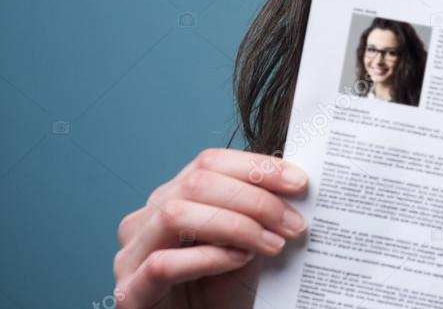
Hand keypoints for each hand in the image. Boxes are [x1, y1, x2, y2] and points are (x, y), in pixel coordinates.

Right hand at [113, 148, 308, 308]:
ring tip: (273, 244)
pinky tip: (240, 261)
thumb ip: (258, 213)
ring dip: (235, 225)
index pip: (209, 162)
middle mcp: (145, 219)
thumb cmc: (222, 294)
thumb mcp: (247, 245)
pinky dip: (209, 258)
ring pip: (176, 215)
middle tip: (293, 223)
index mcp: (171, 198)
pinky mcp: (130, 292)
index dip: (256, 167)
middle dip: (254, 199)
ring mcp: (131, 255)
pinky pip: (163, 264)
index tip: (299, 182)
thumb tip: (295, 181)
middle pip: (196, 182)